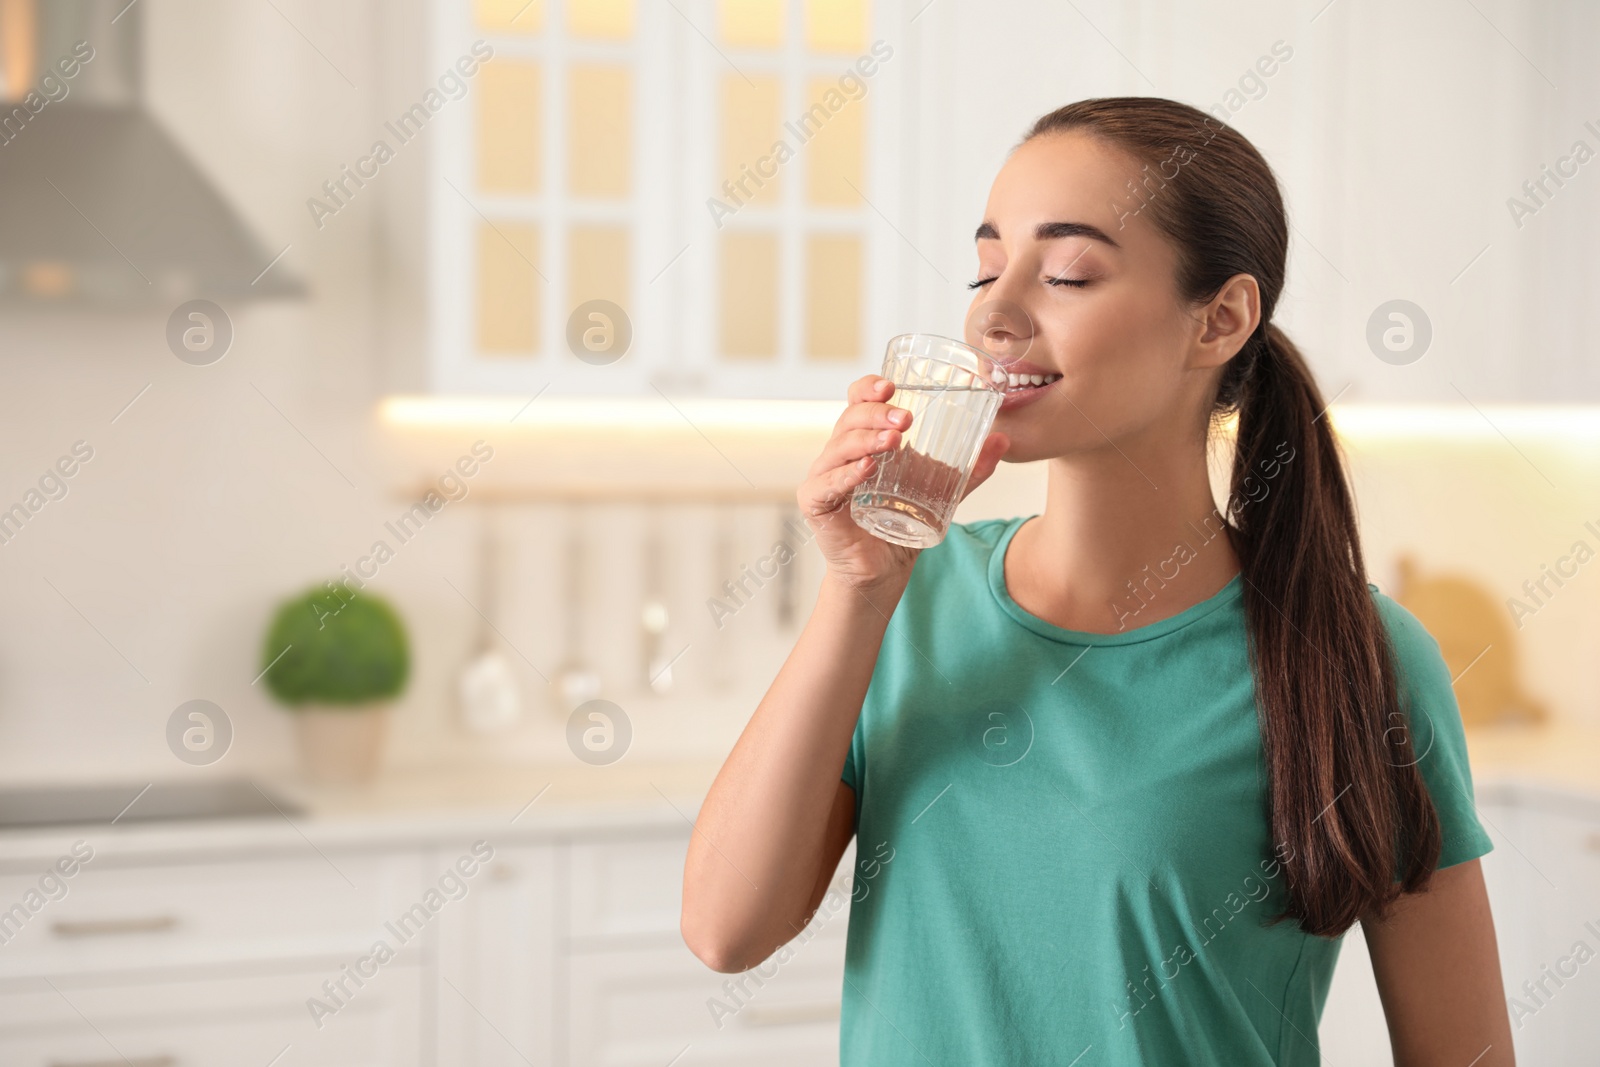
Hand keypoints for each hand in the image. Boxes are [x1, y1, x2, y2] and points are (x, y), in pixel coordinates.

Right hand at [797, 375, 1008, 594]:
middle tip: (906, 419)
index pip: (857, 401)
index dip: (868, 388)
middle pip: (849, 419)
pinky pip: (825, 484)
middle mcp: (839, 453)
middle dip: (876, 413)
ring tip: (893, 440)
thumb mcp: (943, 492)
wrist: (883, 571)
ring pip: (838, 447)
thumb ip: (970, 469)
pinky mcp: (815, 504)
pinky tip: (867, 469)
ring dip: (865, 440)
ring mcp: (824, 477)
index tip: (891, 385)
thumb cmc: (903, 525)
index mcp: (863, 440)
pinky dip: (845, 475)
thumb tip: (1003, 440)